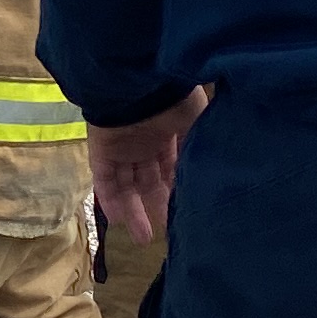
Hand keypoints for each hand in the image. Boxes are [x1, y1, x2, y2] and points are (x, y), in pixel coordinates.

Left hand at [90, 87, 209, 244]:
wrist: (139, 78)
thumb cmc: (173, 96)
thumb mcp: (197, 121)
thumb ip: (201, 145)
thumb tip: (216, 170)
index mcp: (167, 132)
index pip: (171, 167)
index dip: (177, 190)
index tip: (186, 212)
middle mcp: (143, 141)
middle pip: (149, 180)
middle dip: (157, 205)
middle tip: (167, 231)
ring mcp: (121, 147)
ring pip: (127, 185)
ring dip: (135, 211)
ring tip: (144, 239)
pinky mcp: (100, 150)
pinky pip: (104, 180)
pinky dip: (111, 200)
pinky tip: (120, 222)